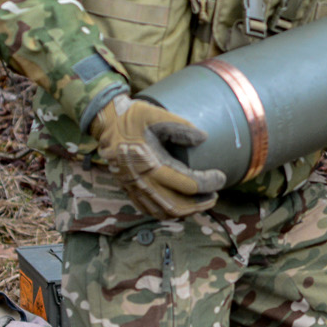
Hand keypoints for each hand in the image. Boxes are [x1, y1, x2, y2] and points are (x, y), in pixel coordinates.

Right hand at [89, 93, 226, 218]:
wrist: (105, 123)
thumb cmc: (132, 117)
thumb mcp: (155, 115)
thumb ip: (180, 126)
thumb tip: (204, 138)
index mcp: (151, 164)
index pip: (188, 183)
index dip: (208, 183)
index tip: (221, 177)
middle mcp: (142, 181)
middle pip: (177, 205)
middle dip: (199, 204)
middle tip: (214, 196)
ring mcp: (134, 188)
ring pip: (162, 212)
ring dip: (185, 211)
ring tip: (200, 202)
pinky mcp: (129, 189)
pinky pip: (148, 209)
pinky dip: (166, 212)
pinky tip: (178, 205)